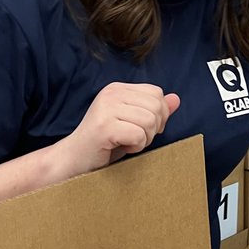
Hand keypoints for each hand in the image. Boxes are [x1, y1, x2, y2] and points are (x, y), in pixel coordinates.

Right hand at [50, 83, 180, 180]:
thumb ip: (154, 110)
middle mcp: (111, 93)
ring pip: (150, 121)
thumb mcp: (132, 122)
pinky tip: (121, 148)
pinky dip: (136, 147)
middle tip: (135, 138)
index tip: (142, 128)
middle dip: (153, 128)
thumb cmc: (104, 143)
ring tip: (127, 143)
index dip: (158, 114)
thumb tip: (176, 99)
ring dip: (144, 139)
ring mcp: (106, 108)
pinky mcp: (104, 127)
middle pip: (157, 106)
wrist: (73, 160)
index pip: (156, 93)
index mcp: (117, 88)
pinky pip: (138, 135)